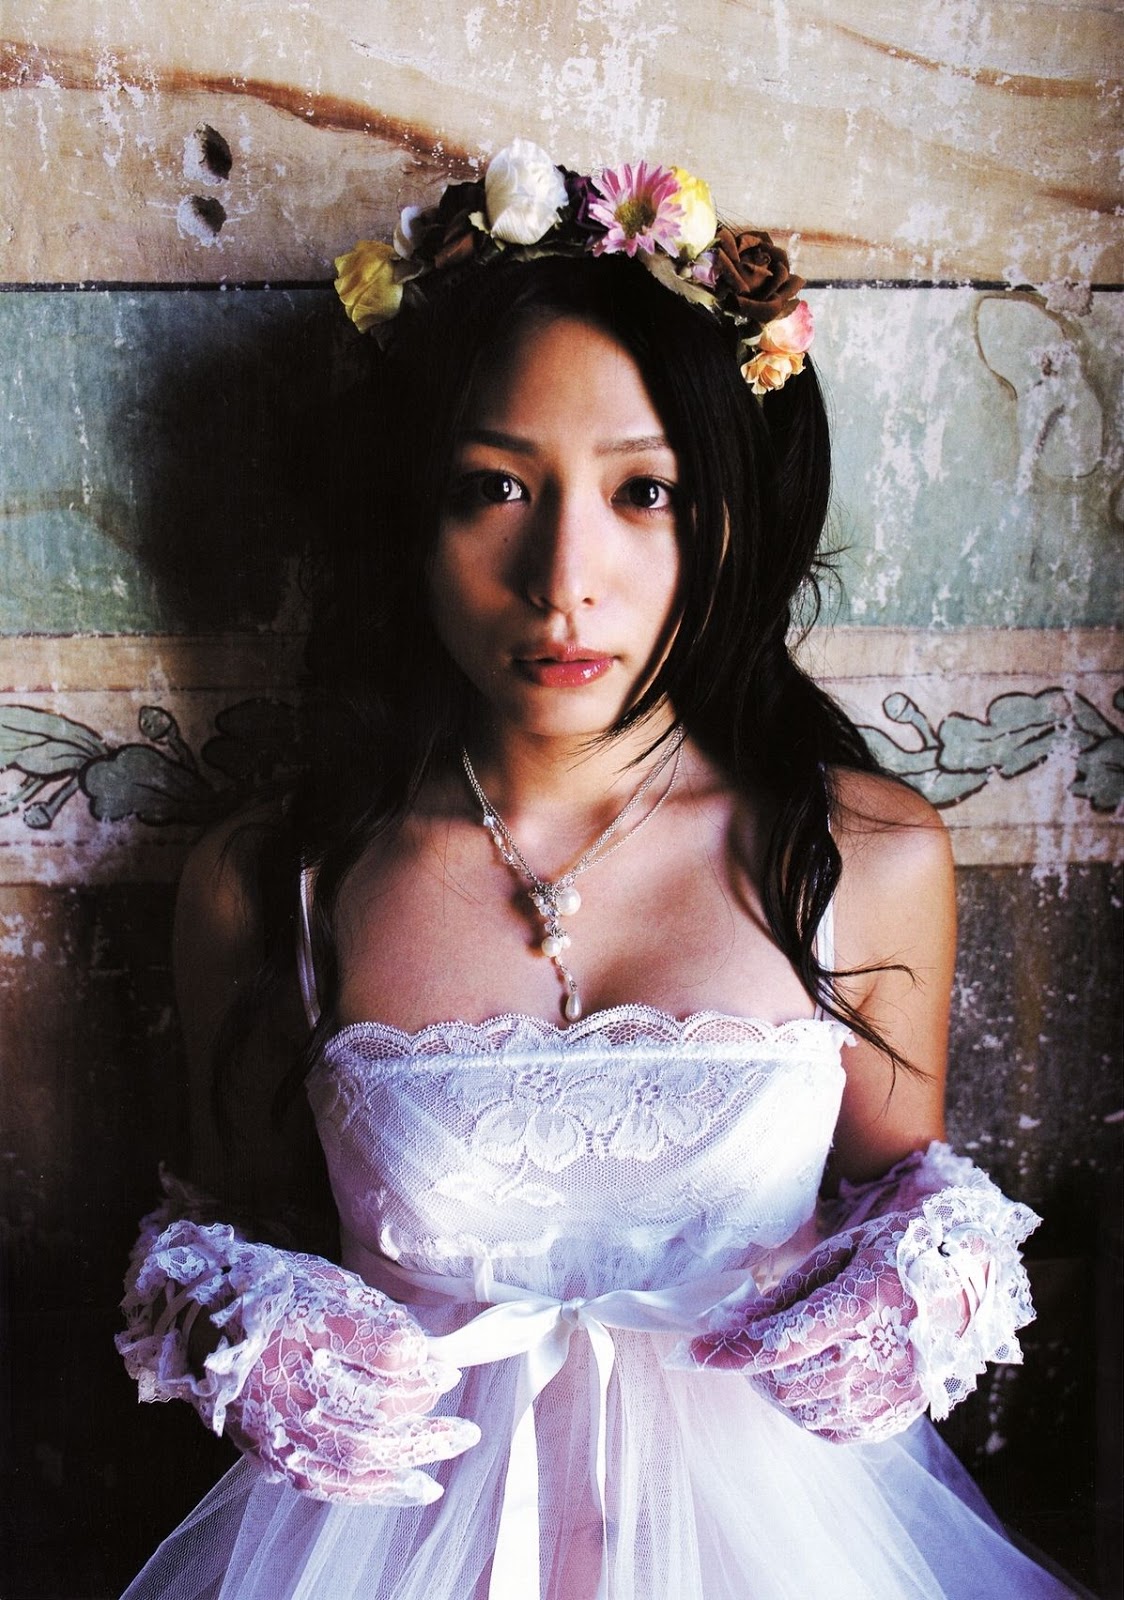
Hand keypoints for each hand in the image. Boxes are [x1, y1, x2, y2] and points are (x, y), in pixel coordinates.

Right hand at [119, 1218, 479, 1504]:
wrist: (200, 1320)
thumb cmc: (273, 1294)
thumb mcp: (328, 1284)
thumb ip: (377, 1319)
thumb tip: (425, 1353)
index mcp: (310, 1324)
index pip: (388, 1354)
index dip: (426, 1363)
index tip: (446, 1364)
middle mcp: (295, 1379)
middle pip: (379, 1410)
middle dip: (432, 1418)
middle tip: (468, 1425)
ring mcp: (279, 1422)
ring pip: (360, 1453)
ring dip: (416, 1454)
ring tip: (453, 1447)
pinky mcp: (270, 1452)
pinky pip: (329, 1482)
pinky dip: (377, 1489)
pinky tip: (414, 1485)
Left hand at [690, 1210, 985, 1443]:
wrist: (967, 1279)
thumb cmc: (893, 1254)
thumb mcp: (838, 1254)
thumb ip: (785, 1295)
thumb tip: (730, 1326)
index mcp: (864, 1301)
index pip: (781, 1342)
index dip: (731, 1351)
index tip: (693, 1352)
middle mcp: (882, 1353)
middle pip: (786, 1381)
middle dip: (752, 1364)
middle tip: (752, 1340)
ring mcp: (894, 1390)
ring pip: (804, 1410)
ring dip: (777, 1388)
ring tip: (785, 1356)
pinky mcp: (898, 1413)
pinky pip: (834, 1430)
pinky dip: (809, 1411)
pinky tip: (813, 1379)